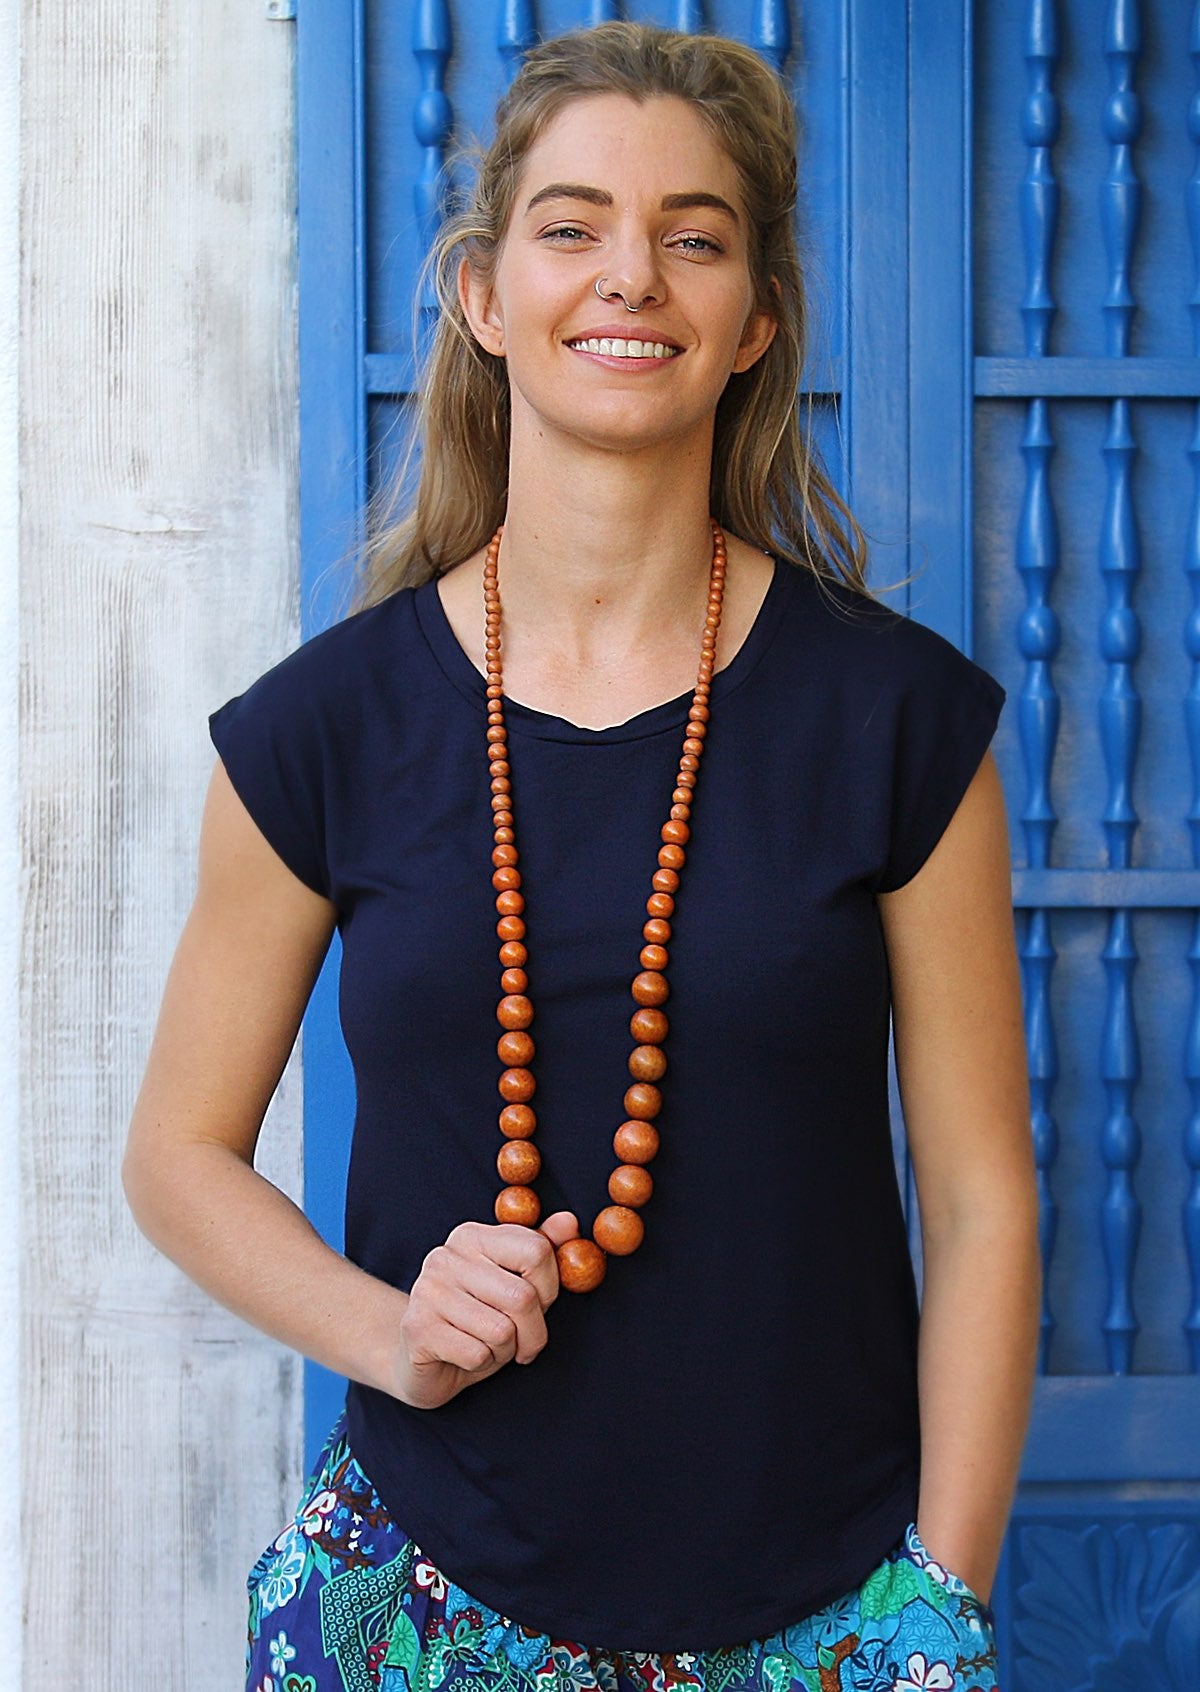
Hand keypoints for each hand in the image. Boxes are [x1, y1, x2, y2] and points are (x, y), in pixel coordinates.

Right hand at [391, 1211, 579, 1408]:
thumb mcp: (513, 1284)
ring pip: (502, 1331)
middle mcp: (445, 1257)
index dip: (549, 1288)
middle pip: (523, 1296)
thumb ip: (541, 1252)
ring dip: (505, 1350)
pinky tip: (467, 1356)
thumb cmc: (477, 1321)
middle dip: (533, 1332)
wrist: (421, 1360)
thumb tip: (569, 1222)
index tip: (540, 1306)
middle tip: (521, 1341)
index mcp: (472, 1237)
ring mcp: (427, 1291)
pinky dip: (483, 1363)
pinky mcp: (417, 1328)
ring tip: (487, 1345)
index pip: (536, 1251)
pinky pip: (478, 1354)